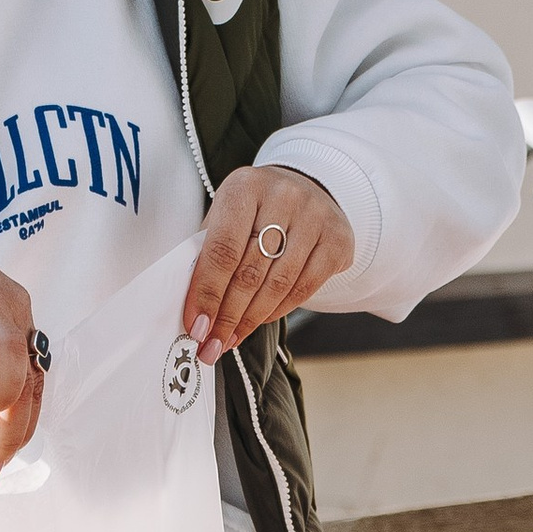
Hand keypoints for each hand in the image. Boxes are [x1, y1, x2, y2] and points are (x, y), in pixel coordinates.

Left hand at [184, 166, 353, 365]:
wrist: (308, 189)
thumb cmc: (256, 210)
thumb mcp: (227, 216)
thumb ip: (208, 253)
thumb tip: (194, 307)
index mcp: (245, 187)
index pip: (222, 249)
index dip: (207, 292)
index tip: (196, 325)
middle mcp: (283, 196)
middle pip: (250, 271)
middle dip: (227, 315)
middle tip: (210, 344)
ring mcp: (315, 216)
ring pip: (278, 284)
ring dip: (251, 320)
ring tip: (231, 339)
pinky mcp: (338, 240)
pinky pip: (304, 287)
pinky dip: (278, 310)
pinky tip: (260, 320)